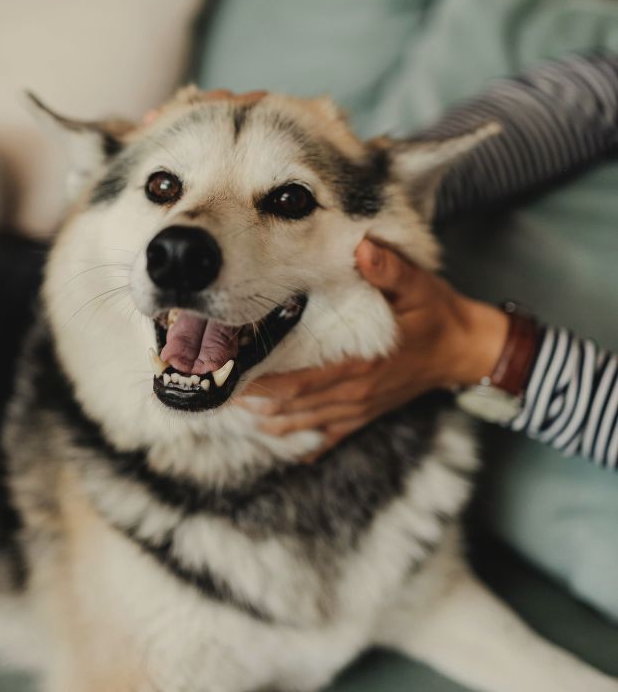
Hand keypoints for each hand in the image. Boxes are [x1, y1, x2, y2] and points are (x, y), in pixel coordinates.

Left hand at [239, 239, 509, 460]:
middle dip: (259, 402)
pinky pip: (333, 434)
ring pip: (309, 421)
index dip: (266, 384)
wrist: (466, 351)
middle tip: (224, 393)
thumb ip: (388, 268)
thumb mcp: (417, 286)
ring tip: (243, 414)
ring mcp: (362, 406)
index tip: (235, 379)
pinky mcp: (369, 412)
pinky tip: (287, 445)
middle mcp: (357, 392)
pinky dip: (308, 441)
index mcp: (361, 365)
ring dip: (276, 420)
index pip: (302, 382)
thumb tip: (361, 246)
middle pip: (297, 405)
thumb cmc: (436, 315)